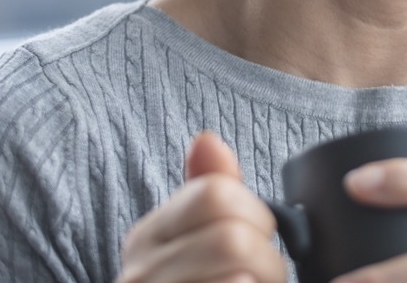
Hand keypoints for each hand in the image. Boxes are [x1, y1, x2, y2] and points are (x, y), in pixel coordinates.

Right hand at [117, 132, 287, 282]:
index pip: (215, 193)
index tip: (261, 240)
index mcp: (146, 240)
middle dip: (270, 262)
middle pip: (233, 236)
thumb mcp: (197, 245)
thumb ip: (207, 195)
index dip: (257, 214)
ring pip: (239, 273)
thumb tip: (206, 138)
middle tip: (265, 280)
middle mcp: (136, 275)